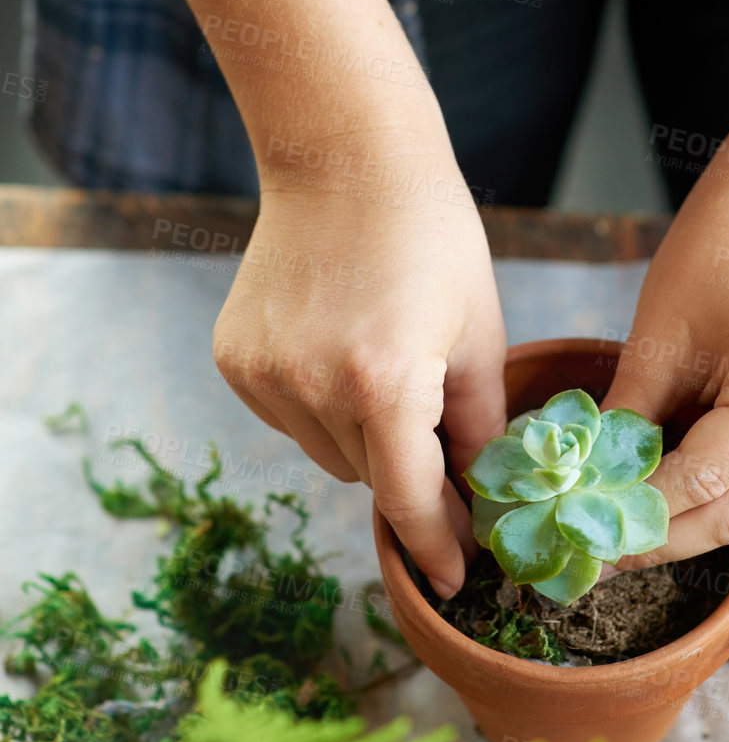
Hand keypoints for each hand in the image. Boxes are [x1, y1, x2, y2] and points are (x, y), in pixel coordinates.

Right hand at [212, 127, 507, 598]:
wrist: (346, 161)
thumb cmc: (433, 238)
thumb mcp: (479, 333)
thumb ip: (480, 428)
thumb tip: (480, 499)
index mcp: (385, 383)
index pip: (410, 500)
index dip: (438, 546)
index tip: (458, 580)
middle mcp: (313, 387)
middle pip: (371, 475)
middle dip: (408, 463)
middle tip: (434, 409)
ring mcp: (264, 375)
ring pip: (327, 452)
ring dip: (361, 434)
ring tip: (383, 357)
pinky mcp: (234, 359)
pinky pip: (288, 417)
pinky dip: (318, 403)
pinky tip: (337, 343)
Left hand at [603, 150, 728, 646]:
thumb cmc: (717, 253)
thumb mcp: (661, 334)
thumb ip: (628, 420)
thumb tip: (577, 492)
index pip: (704, 477)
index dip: (637, 510)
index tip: (576, 528)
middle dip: (662, 539)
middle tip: (591, 559)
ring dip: (712, 559)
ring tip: (656, 604)